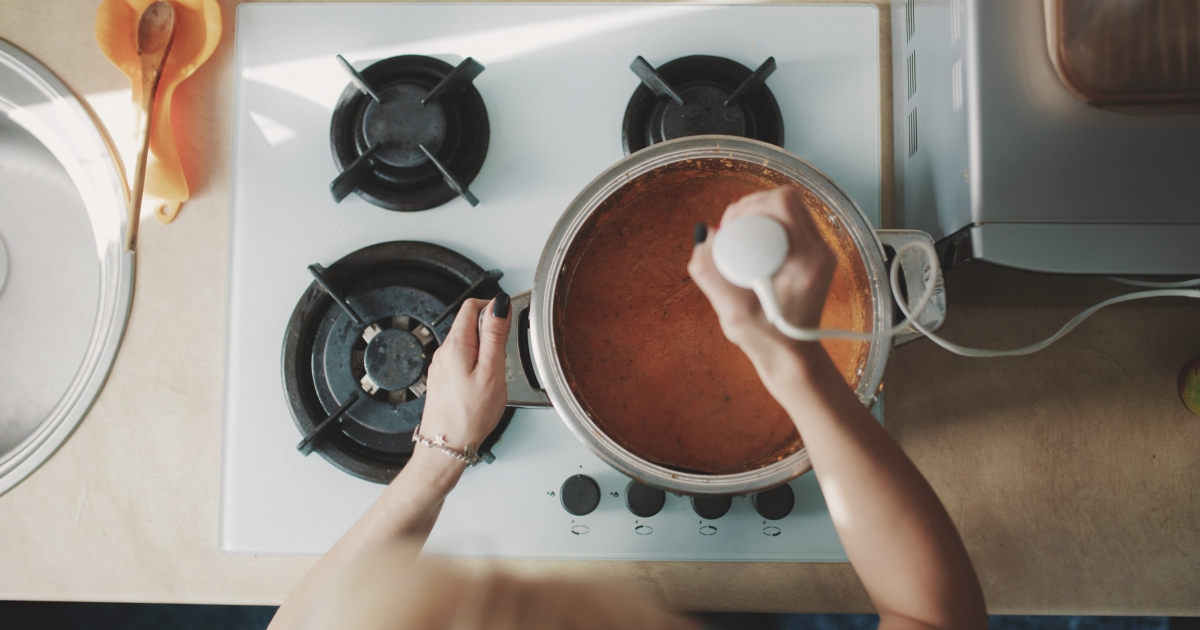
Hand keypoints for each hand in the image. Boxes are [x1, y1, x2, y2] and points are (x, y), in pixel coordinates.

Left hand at [416, 293, 510, 466]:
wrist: (446, 446)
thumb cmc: (468, 415)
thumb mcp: (491, 372)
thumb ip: (495, 335)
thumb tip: (499, 305)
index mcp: (455, 344)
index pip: (471, 306)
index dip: (493, 307)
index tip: (508, 322)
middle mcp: (444, 351)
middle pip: (469, 323)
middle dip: (491, 331)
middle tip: (504, 356)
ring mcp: (442, 366)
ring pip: (467, 342)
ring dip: (485, 349)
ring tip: (495, 373)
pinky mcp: (444, 379)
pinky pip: (462, 360)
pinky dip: (477, 364)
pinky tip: (484, 383)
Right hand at [687, 187, 834, 367]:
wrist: (791, 356)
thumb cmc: (766, 338)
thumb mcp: (731, 311)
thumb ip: (710, 274)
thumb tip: (703, 237)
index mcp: (807, 260)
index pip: (784, 203)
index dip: (751, 206)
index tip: (730, 226)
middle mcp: (819, 251)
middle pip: (786, 201)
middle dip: (751, 207)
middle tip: (728, 229)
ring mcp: (819, 252)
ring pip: (788, 210)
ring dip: (758, 214)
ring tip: (735, 234)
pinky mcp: (812, 256)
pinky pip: (789, 225)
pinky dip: (766, 226)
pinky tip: (748, 242)